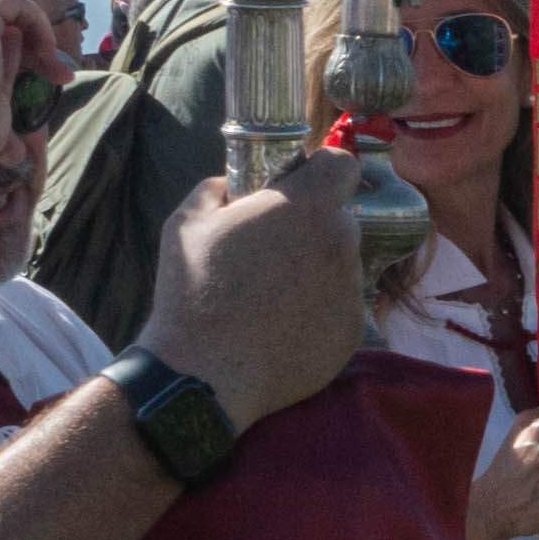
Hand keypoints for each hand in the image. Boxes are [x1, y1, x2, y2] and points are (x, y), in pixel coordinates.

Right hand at [0, 0, 38, 249]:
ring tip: (55, 65)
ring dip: (38, 32)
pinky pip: (14, 2)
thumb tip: (18, 152)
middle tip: (60, 75)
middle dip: (34, 44)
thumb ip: (3, 133)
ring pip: (5, 7)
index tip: (52, 82)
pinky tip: (48, 52)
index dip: (23, 58)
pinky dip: (38, 20)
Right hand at [143, 167, 377, 419]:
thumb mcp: (186, 222)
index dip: (320, 172)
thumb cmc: (191, 293)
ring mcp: (352, 289)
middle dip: (312, 227)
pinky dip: (318, 310)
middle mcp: (340, 243)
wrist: (204, 374)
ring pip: (341, 264)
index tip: (299, 188)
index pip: (341, 165)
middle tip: (272, 251)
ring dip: (315, 270)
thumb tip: (232, 186)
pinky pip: (340, 306)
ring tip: (271, 296)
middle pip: (338, 219)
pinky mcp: (353, 331)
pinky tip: (281, 326)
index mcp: (305, 207)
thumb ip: (217, 189)